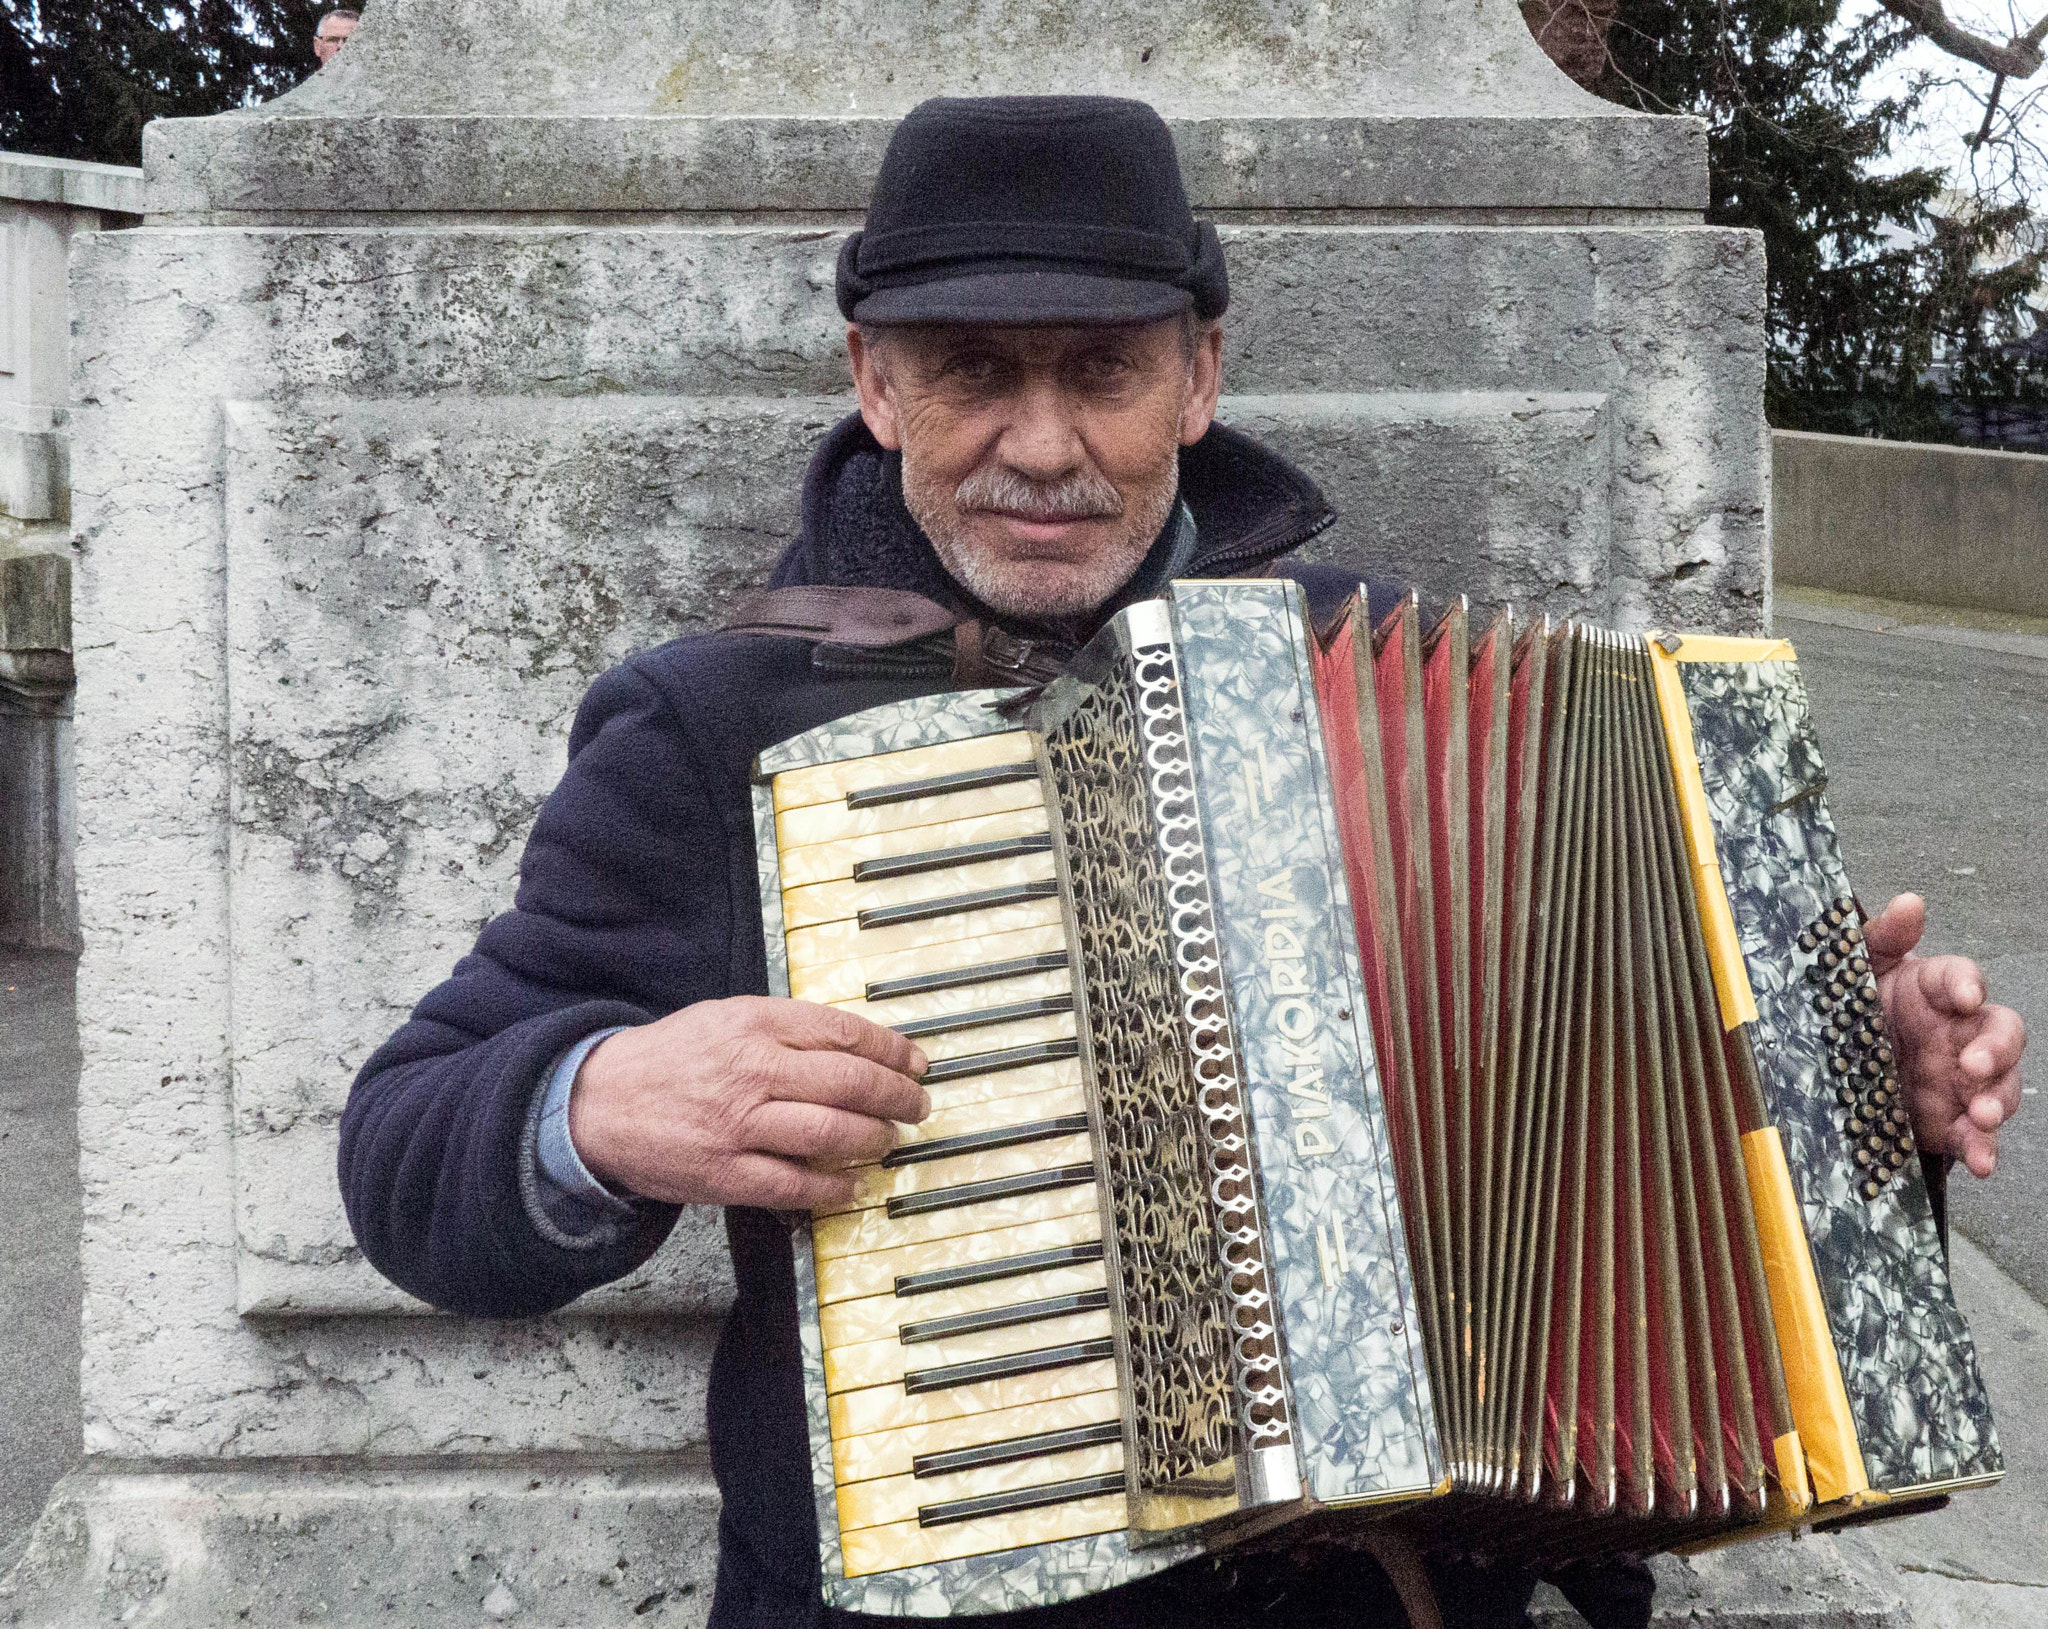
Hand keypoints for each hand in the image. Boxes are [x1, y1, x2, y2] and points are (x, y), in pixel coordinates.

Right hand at [567, 997, 929, 1209]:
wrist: (598, 1103)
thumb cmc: (669, 1058)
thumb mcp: (725, 1017)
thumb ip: (785, 1027)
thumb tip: (854, 1044)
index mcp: (755, 1023)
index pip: (844, 1032)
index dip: (891, 1050)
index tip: (915, 1062)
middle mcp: (752, 1070)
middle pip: (850, 1082)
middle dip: (897, 1097)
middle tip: (917, 1106)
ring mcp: (740, 1124)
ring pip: (832, 1131)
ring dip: (875, 1138)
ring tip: (890, 1140)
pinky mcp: (726, 1172)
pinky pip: (795, 1183)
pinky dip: (833, 1186)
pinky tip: (853, 1184)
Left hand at [1866, 893, 2024, 1177]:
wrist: (1836, 1065)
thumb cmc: (1855, 1005)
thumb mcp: (1857, 967)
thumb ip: (1882, 936)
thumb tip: (1909, 902)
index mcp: (1936, 991)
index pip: (1962, 979)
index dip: (1967, 984)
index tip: (1963, 996)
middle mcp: (1960, 1033)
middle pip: (2002, 1033)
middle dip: (1997, 1049)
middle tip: (1974, 1065)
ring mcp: (1962, 1079)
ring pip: (2002, 1086)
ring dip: (2000, 1101)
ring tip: (1984, 1114)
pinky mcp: (1953, 1120)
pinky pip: (1979, 1135)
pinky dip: (1985, 1148)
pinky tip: (1983, 1161)